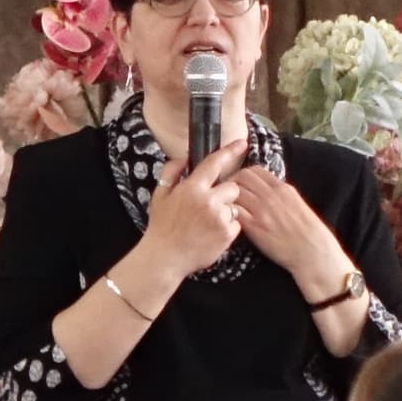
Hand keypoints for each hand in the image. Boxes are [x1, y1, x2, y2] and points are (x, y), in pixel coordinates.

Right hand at [141, 147, 249, 279]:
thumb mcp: (159, 194)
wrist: (165, 257)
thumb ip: (171, 171)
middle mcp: (209, 201)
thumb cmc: (161, 226)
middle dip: (224, 194)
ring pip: (234, 206)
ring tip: (207, 223)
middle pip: (232, 187)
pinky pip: (236, 224)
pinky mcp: (227, 234)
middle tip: (209, 206)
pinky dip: (227, 227)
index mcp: (192, 188)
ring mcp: (220, 218)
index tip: (242, 143)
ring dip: (225, 211)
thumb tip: (185, 157)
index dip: (230, 151)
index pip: (215, 163)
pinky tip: (212, 233)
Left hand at [236, 171, 353, 296]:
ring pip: (235, 192)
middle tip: (226, 193)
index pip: (254, 170)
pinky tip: (228, 218)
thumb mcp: (296, 202)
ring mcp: (262, 210)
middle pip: (241, 177)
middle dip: (231, 182)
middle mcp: (271, 195)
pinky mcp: (254, 227)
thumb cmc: (308, 230)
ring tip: (225, 205)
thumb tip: (264, 188)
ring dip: (227, 196)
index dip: (242, 174)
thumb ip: (280, 193)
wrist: (312, 251)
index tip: (238, 183)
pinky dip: (227, 211)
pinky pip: (234, 211)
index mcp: (282, 188)